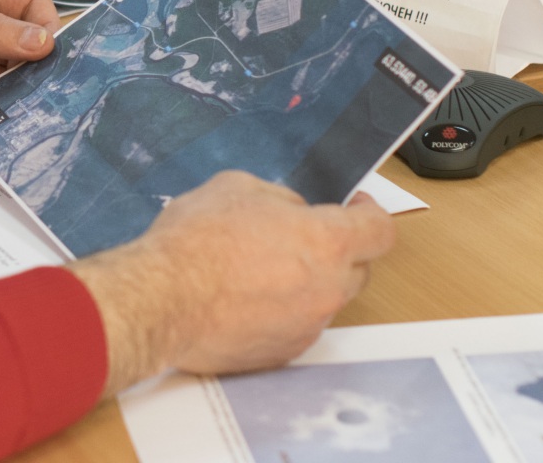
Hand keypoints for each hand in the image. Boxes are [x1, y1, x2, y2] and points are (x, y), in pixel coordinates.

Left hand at [0, 0, 58, 127]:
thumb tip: (43, 41)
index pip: (31, 4)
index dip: (46, 25)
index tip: (52, 50)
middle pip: (31, 44)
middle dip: (43, 63)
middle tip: (57, 85)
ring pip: (19, 77)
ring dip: (29, 91)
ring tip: (42, 106)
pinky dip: (10, 113)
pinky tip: (19, 122)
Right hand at [67, 173, 393, 393]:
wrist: (161, 300)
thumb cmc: (196, 241)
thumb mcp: (236, 188)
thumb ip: (279, 199)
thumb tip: (292, 213)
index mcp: (327, 242)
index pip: (380, 230)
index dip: (371, 214)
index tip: (356, 208)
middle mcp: (328, 289)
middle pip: (357, 268)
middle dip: (335, 251)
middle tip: (294, 239)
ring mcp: (308, 326)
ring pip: (323, 299)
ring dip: (303, 283)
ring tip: (254, 271)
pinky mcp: (284, 354)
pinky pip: (296, 326)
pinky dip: (280, 312)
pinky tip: (241, 300)